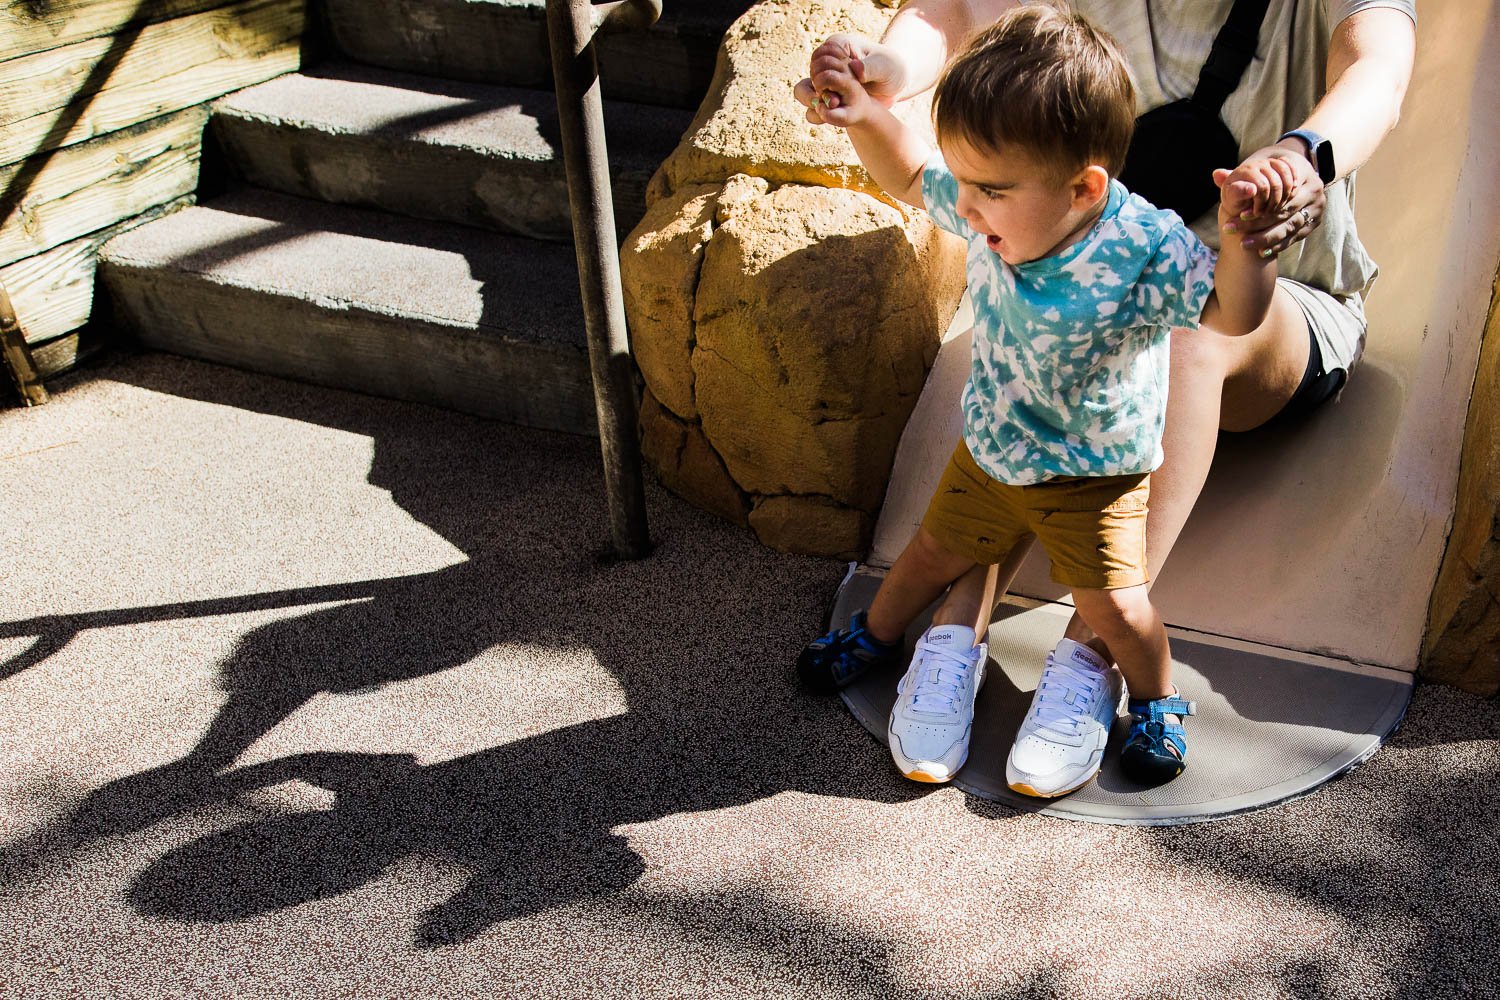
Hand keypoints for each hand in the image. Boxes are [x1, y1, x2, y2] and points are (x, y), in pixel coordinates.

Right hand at [794, 32, 906, 125]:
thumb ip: (870, 67)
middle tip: (836, 101)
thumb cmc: (892, 69)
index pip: (818, 58)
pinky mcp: (828, 91)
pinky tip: (835, 113)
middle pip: (810, 73)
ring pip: (806, 88)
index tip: (839, 87)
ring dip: (815, 101)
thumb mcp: (885, 67)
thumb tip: (854, 68)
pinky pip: (814, 101)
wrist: (894, 84)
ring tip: (834, 108)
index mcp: (839, 44)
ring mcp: (827, 75)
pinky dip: (820, 109)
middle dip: (819, 89)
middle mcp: (829, 59)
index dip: (824, 74)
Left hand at [1215, 143, 1326, 257]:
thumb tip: (1216, 175)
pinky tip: (1261, 251)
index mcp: (1301, 171)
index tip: (1238, 214)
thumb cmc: (1270, 173)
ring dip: (1266, 238)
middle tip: (1232, 231)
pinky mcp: (1314, 222)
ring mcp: (1316, 207)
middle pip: (1282, 211)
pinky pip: (1295, 237)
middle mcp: (1314, 189)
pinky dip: (1278, 245)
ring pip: (1289, 226)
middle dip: (1256, 223)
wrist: (1291, 178)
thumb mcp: (1258, 169)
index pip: (1279, 192)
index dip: (1258, 205)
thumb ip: (1237, 175)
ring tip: (1244, 244)